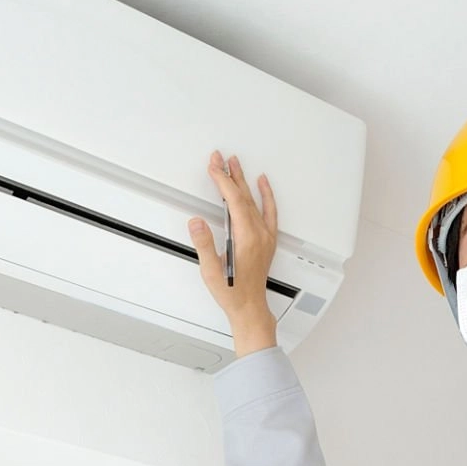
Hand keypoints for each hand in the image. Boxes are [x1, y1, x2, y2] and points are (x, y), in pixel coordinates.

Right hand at [189, 151, 279, 355]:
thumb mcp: (211, 270)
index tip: (214, 167)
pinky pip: (269, 211)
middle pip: (244, 196)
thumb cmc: (232, 292)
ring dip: (243, 181)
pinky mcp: (266, 240)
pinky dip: (266, 195)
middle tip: (219, 158)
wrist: (250, 307)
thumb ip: (204, 244)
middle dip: (230, 175)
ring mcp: (265, 236)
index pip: (235, 201)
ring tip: (235, 164)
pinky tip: (262, 184)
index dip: (222, 181)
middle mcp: (259, 234)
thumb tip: (197, 223)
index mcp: (247, 238)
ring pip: (254, 201)